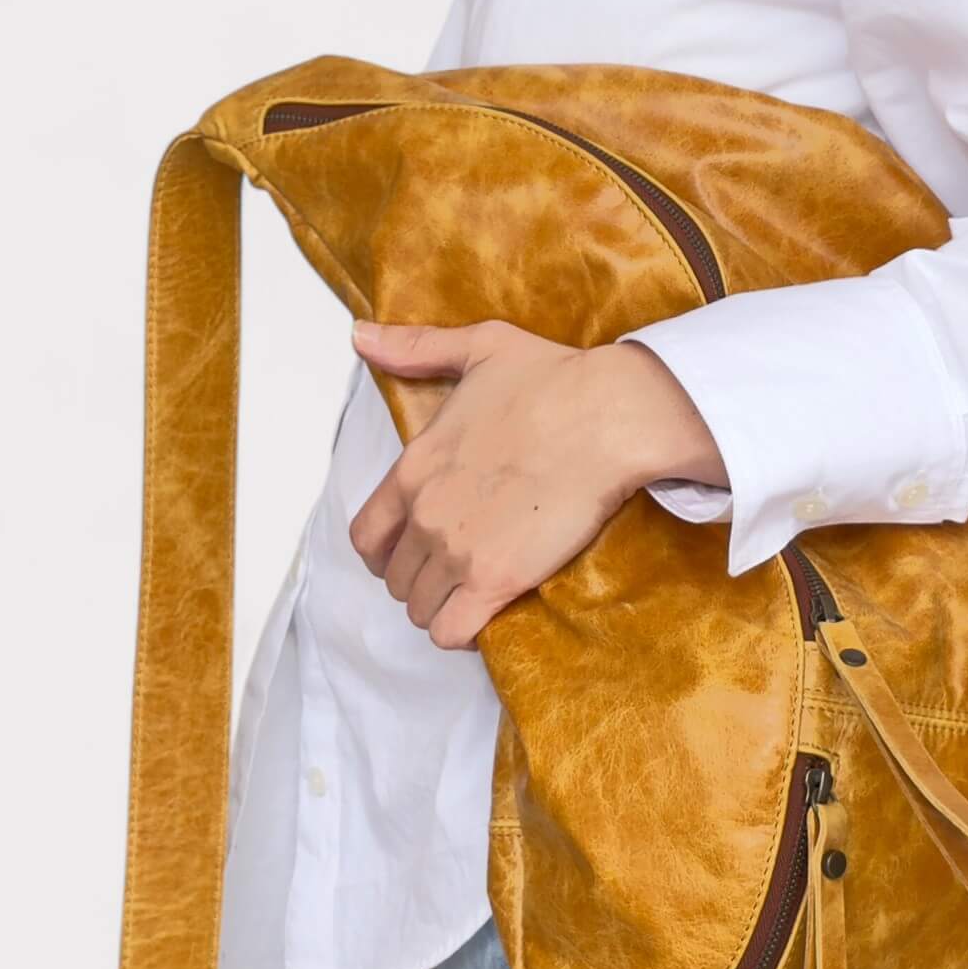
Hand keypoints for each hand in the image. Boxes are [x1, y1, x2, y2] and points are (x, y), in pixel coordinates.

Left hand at [348, 319, 724, 648]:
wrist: (607, 417)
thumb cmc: (553, 380)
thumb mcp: (478, 347)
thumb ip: (415, 349)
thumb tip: (361, 335)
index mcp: (413, 468)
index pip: (367, 536)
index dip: (385, 553)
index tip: (411, 553)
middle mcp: (424, 515)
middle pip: (396, 578)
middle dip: (420, 580)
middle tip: (457, 570)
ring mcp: (456, 551)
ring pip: (421, 608)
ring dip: (442, 606)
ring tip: (473, 594)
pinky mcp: (495, 580)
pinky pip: (451, 631)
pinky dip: (461, 632)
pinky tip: (485, 616)